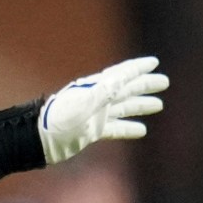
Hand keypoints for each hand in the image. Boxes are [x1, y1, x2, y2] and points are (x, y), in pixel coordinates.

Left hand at [37, 56, 168, 165]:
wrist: (38, 140)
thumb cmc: (58, 121)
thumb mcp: (82, 106)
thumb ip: (103, 93)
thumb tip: (123, 80)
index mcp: (95, 88)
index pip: (121, 75)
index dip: (138, 69)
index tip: (154, 62)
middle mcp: (96, 98)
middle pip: (127, 89)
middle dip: (145, 85)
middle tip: (164, 82)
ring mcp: (94, 114)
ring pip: (123, 107)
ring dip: (140, 105)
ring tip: (159, 104)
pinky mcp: (91, 130)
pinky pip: (115, 128)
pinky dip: (128, 128)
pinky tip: (141, 131)